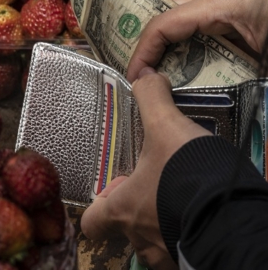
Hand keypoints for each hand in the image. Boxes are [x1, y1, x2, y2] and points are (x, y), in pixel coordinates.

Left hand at [81, 68, 211, 268]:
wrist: (234, 212)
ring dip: (160, 217)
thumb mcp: (165, 127)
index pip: (92, 222)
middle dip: (135, 206)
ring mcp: (166, 255)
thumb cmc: (185, 172)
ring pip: (153, 239)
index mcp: (123, 211)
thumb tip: (144, 75)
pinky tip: (197, 207)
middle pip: (125, 228)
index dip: (99, 205)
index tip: (114, 189)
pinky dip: (183, 229)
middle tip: (152, 182)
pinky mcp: (193, 260)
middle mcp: (141, 240)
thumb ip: (151, 98)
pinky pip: (179, 246)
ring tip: (177, 192)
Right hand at [127, 0, 267, 82]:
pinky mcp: (227, 22)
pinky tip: (183, 75)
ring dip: (163, 53)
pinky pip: (195, 35)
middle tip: (137, 77)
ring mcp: (219, 11)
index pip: (164, 24)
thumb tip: (190, 90)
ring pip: (176, 28)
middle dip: (146, 47)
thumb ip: (235, 64)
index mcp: (216, 5)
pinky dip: (184, 53)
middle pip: (163, 20)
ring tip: (154, 79)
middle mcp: (211, 4)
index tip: (135, 80)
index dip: (143, 51)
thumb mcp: (263, 54)